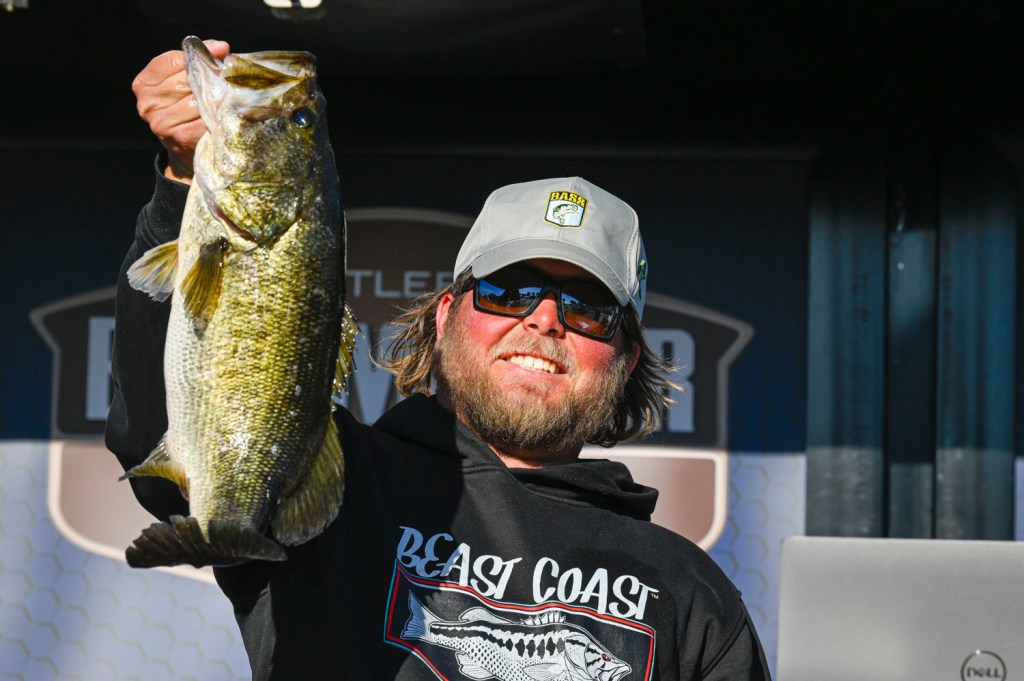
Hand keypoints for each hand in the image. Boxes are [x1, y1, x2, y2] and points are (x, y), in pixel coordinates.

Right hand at [132, 39, 230, 182]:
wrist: (187, 150)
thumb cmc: (188, 110)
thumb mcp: (184, 82)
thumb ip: (197, 60)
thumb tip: (220, 47)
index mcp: (144, 84)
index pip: (173, 60)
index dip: (198, 54)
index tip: (221, 51)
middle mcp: (147, 103)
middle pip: (186, 79)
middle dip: (210, 76)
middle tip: (228, 78)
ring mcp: (161, 122)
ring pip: (197, 99)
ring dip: (216, 98)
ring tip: (226, 99)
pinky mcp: (179, 136)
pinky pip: (205, 118)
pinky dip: (218, 115)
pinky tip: (223, 115)